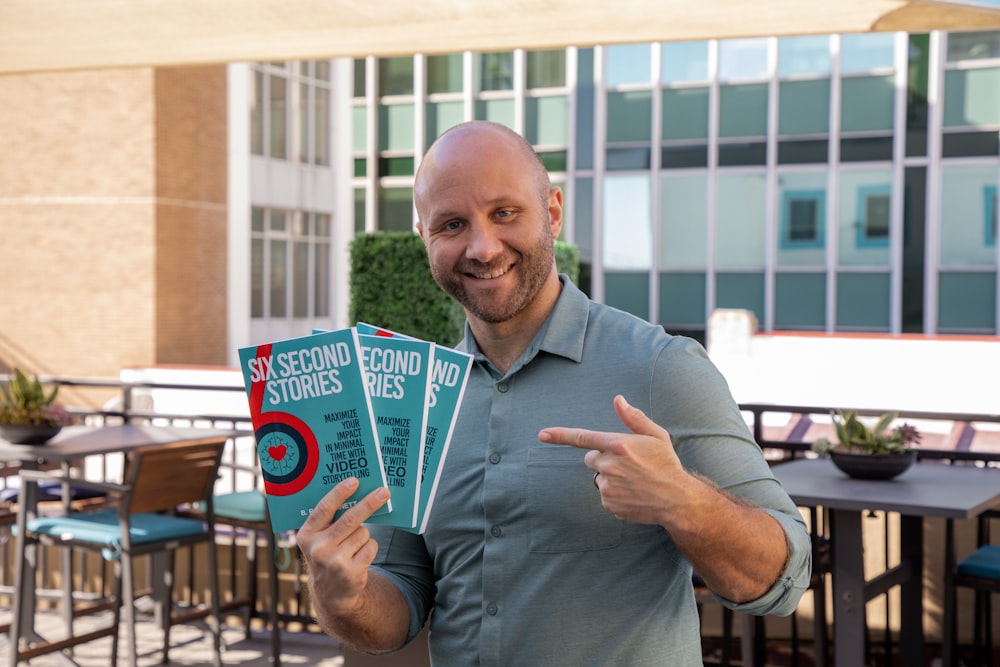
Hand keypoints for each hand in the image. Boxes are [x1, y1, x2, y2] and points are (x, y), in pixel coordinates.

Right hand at [297, 478, 390, 614]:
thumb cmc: (327, 554)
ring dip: (363, 535)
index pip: (324, 509)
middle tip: (384, 492)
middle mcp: (318, 549)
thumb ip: (329, 520)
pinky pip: (371, 546)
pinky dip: (369, 548)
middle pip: (350, 519)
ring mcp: (335, 562)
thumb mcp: (318, 539)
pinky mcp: (351, 572)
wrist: (330, 592)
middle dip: (369, 504)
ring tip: (352, 546)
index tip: (354, 481)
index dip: (339, 493)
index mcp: (306, 535)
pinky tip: (358, 557)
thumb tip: (355, 492)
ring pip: (363, 533)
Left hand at [538, 394, 690, 525]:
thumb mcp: (656, 436)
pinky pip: (604, 494)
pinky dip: (614, 494)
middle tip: (627, 463)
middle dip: (603, 459)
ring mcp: (608, 486)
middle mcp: (610, 465)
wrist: (677, 500)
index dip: (560, 435)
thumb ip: (634, 418)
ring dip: (610, 477)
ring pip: (598, 477)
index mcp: (619, 445)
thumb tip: (618, 400)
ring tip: (634, 480)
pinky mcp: (609, 503)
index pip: (583, 437)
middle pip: (591, 458)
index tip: (542, 434)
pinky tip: (632, 493)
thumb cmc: (667, 464)